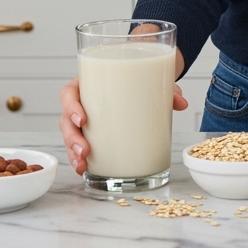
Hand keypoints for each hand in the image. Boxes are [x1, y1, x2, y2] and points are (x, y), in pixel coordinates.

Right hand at [58, 76, 187, 174]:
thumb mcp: (153, 78)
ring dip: (72, 152)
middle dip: (72, 137)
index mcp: (90, 83)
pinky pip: (79, 146)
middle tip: (85, 150)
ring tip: (82, 164)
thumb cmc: (141, 77)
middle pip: (66, 119)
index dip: (71, 105)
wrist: (146, 77)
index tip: (83, 118)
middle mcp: (84, 101)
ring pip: (70, 135)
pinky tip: (83, 169)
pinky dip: (79, 158)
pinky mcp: (93, 133)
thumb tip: (181, 103)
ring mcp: (86, 119)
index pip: (70, 92)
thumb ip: (167, 89)